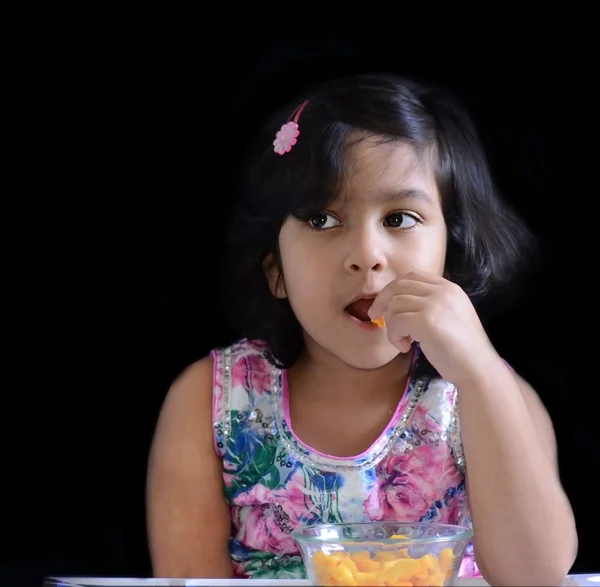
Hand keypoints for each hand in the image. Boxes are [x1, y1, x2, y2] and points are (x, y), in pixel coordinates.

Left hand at [368, 270, 498, 385]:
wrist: (477, 369)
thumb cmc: (462, 350)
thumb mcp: (449, 316)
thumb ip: (430, 304)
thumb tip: (395, 304)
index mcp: (449, 288)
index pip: (413, 276)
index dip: (394, 288)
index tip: (384, 304)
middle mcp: (443, 291)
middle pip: (399, 286)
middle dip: (382, 301)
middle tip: (375, 317)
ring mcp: (435, 304)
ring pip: (395, 305)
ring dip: (391, 325)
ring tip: (403, 341)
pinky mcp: (427, 321)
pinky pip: (396, 322)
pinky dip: (394, 336)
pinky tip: (405, 347)